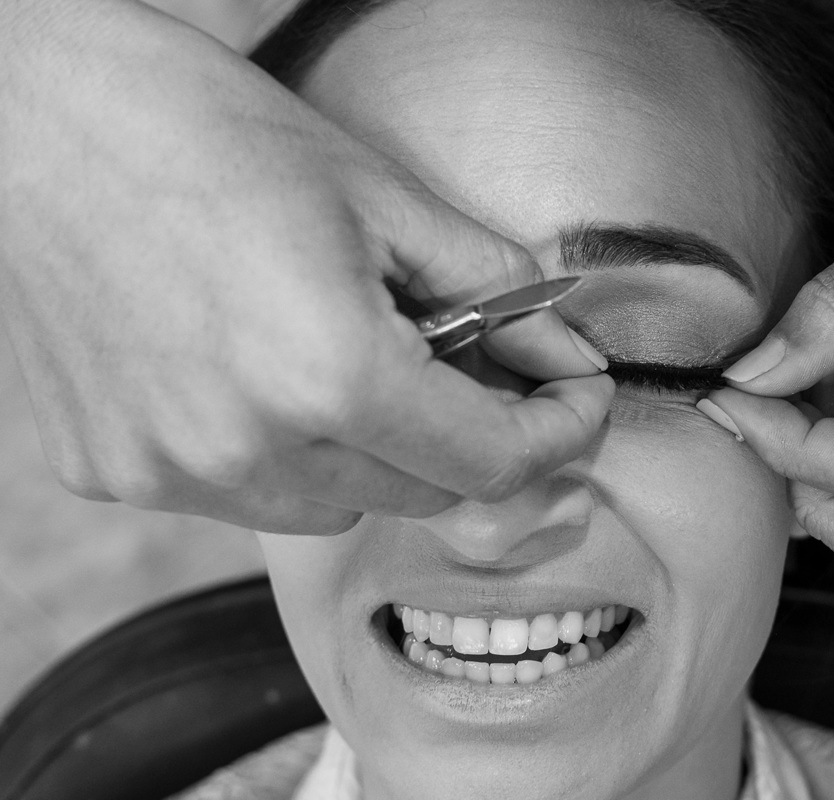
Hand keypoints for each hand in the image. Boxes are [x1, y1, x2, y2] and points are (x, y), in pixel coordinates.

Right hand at [0, 0, 612, 533]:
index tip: (578, 400)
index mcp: (327, 374)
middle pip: (422, 494)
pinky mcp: (114, 474)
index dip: (557, 433)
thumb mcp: (382, 196)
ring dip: (376, 450)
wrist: (32, 116)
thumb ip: (492, 289)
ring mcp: (170, 473)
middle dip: (471, 434)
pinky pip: (247, 495)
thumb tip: (558, 355)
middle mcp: (245, 449)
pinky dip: (284, 452)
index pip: (491, 463)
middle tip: (476, 362)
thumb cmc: (208, 132)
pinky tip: (260, 373)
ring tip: (346, 353)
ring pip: (338, 506)